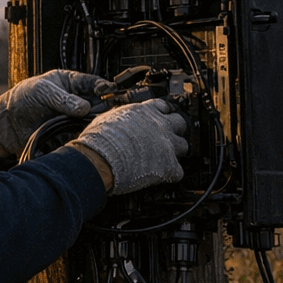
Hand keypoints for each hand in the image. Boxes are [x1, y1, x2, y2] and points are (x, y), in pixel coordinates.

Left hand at [0, 69, 111, 153]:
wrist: (6, 123)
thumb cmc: (21, 100)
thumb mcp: (41, 92)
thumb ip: (63, 99)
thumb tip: (84, 107)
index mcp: (69, 82)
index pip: (92, 82)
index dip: (103, 87)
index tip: (108, 92)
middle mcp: (75, 99)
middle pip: (98, 102)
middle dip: (101, 106)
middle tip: (99, 111)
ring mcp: (73, 116)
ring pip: (93, 119)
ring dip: (93, 121)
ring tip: (89, 122)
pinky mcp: (69, 132)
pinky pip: (83, 134)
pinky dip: (85, 134)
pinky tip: (83, 134)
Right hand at [67, 99, 189, 194]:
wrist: (100, 158)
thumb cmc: (99, 140)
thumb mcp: (108, 118)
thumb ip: (123, 119)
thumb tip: (120, 123)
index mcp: (144, 112)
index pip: (163, 106)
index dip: (161, 114)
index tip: (159, 119)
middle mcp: (160, 125)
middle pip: (180, 123)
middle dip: (174, 130)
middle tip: (165, 138)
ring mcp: (167, 145)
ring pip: (184, 146)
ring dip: (175, 152)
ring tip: (163, 159)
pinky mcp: (169, 166)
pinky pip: (178, 171)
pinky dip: (170, 174)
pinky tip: (160, 176)